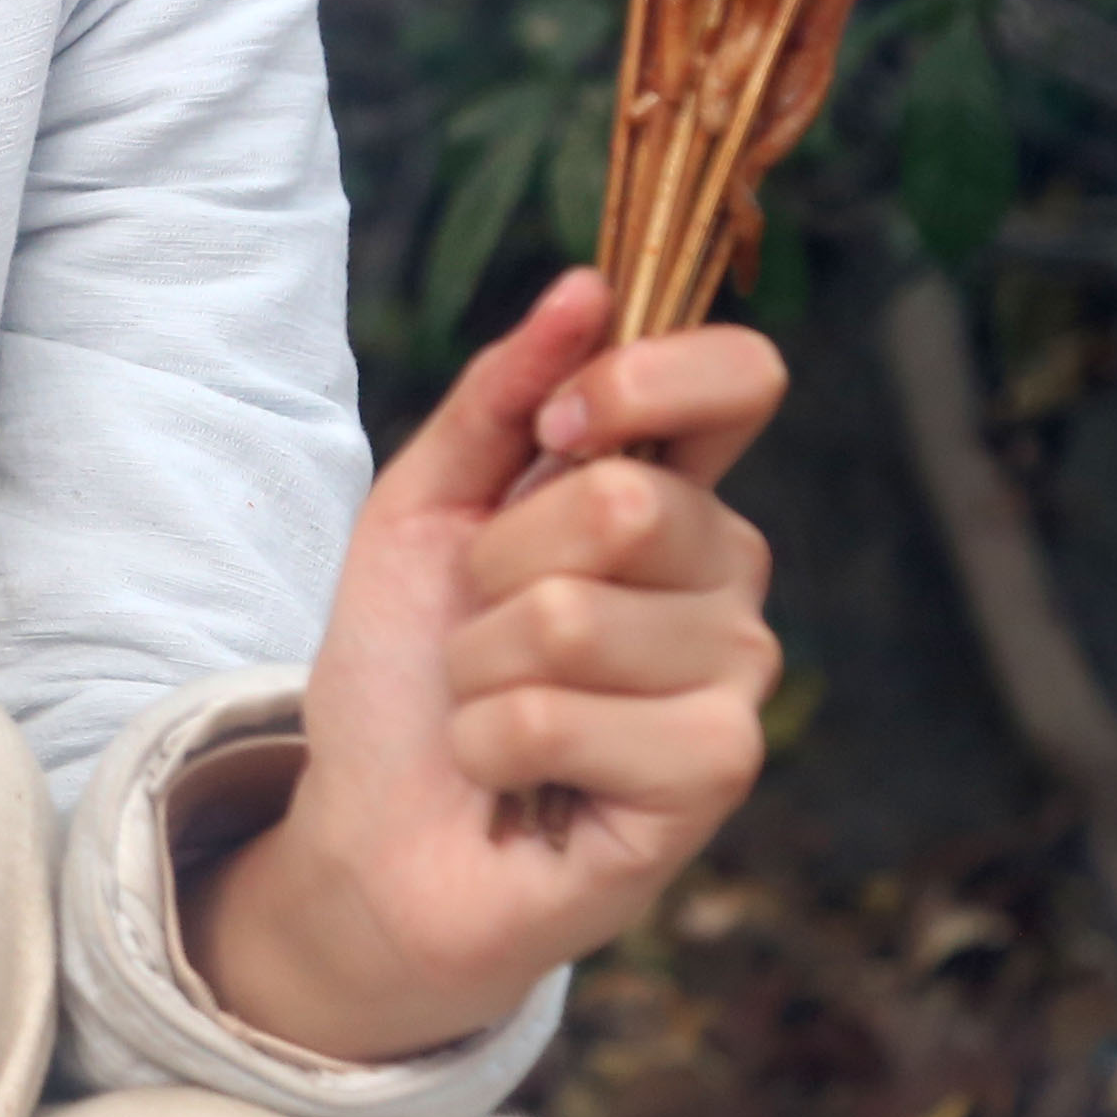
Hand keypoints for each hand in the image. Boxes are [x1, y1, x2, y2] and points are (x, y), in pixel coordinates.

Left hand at [183, 270, 785, 1059]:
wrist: (374, 829)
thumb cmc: (410, 667)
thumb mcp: (424, 504)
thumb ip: (500, 393)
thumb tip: (587, 287)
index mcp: (676, 493)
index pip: (742, 377)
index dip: (641, 381)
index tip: (552, 430)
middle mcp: (728, 578)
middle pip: (625, 501)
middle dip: (498, 564)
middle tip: (484, 624)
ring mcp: (733, 681)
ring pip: (573, 617)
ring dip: (481, 667)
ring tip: (494, 707)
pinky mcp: (713, 777)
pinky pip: (558, 717)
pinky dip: (491, 742)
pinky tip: (512, 775)